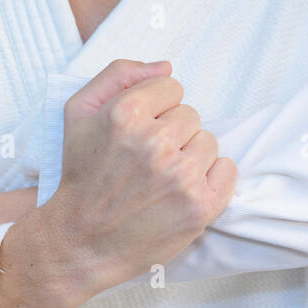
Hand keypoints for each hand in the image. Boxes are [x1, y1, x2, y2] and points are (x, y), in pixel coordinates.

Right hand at [36, 59, 237, 297]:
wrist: (81, 242)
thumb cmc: (82, 175)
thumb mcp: (80, 112)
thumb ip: (119, 75)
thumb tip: (166, 66)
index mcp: (125, 114)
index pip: (171, 86)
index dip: (154, 108)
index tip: (137, 131)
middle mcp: (155, 143)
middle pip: (191, 114)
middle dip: (171, 132)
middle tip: (145, 160)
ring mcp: (181, 176)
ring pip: (208, 141)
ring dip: (189, 156)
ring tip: (160, 178)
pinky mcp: (200, 206)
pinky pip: (228, 169)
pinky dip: (212, 178)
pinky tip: (183, 191)